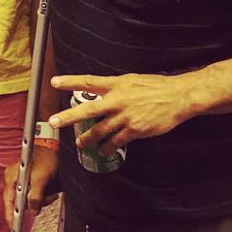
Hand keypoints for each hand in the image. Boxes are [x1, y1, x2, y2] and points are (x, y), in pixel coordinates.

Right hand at [2, 148, 59, 229]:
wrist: (54, 147)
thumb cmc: (46, 157)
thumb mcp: (41, 179)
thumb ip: (35, 196)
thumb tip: (33, 211)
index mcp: (11, 178)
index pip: (8, 202)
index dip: (11, 216)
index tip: (13, 227)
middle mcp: (14, 179)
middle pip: (20, 202)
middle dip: (34, 204)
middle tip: (46, 200)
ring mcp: (21, 180)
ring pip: (29, 199)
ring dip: (41, 199)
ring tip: (51, 194)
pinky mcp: (29, 181)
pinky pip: (33, 194)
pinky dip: (42, 195)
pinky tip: (50, 192)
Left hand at [49, 73, 190, 150]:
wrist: (178, 97)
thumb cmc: (156, 86)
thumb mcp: (132, 80)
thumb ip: (115, 86)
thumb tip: (102, 90)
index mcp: (116, 85)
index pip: (88, 82)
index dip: (70, 81)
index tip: (54, 82)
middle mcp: (117, 100)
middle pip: (88, 109)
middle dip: (68, 116)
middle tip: (53, 122)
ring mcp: (125, 116)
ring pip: (100, 130)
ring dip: (87, 138)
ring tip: (80, 143)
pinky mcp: (134, 130)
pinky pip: (116, 141)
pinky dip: (108, 147)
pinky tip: (104, 151)